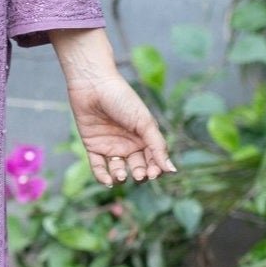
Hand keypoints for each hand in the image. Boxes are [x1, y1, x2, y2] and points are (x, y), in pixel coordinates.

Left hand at [66, 72, 177, 187]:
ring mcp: (110, 146)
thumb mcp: (144, 122)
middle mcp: (128, 144)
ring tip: (122, 175)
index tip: (155, 173)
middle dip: (140, 174)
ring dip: (121, 177)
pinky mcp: (93, 146)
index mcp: (144, 137)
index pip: (153, 160)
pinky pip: (98, 167)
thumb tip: (172, 170)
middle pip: (138, 168)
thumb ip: (157, 146)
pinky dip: (103, 177)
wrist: (94, 84)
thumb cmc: (123, 99)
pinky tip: (108, 181)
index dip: (155, 169)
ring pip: (118, 171)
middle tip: (139, 174)